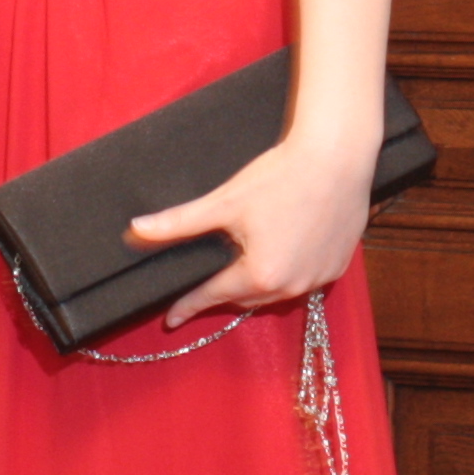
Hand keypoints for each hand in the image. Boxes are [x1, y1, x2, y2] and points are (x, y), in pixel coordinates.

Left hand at [125, 126, 378, 329]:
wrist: (337, 156)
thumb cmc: (280, 176)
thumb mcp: (225, 201)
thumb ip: (180, 223)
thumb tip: (136, 230)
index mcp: (261, 275)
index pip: (213, 296)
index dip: (188, 306)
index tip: (170, 318)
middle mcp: (292, 286)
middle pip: (246, 297)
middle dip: (222, 292)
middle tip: (202, 285)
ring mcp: (319, 278)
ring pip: (277, 292)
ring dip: (256, 284)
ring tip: (240, 268)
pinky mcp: (338, 265)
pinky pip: (305, 279)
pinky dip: (288, 273)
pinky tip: (280, 254)